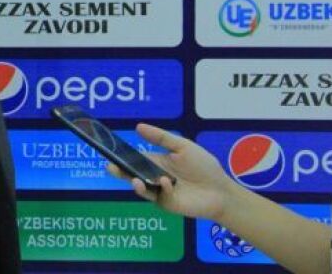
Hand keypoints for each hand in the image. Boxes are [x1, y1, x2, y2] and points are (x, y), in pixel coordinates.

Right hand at [107, 123, 235, 222]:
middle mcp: (153, 176)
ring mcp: (158, 191)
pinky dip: (161, 188)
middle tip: (110, 167)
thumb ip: (161, 138)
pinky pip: (157, 196)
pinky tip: (167, 182)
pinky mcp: (165, 203)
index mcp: (156, 161)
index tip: (110, 151)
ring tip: (135, 180)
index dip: (121, 155)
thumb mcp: (183, 147)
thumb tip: (138, 127)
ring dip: (135, 183)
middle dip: (119, 171)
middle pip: (131, 174)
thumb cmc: (204, 166)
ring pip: (140, 188)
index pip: (134, 158)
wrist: (221, 191)